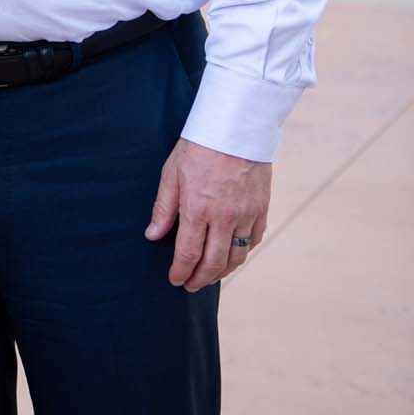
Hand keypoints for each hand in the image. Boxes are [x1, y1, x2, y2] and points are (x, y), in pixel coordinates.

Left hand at [145, 138, 271, 291]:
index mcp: (197, 209)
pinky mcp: (261, 209)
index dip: (180, 272)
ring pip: (236, 257)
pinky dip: (242, 254)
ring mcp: (245, 215)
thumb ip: (164, 209)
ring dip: (222, 273)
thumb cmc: (199, 147)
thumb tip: (153, 236)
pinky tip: (232, 256)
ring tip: (210, 277)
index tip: (175, 280)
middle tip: (191, 286)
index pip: (188, 253)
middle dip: (200, 280)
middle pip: (213, 263)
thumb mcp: (172, 174)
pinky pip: (253, 241)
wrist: (235, 127)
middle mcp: (223, 217)